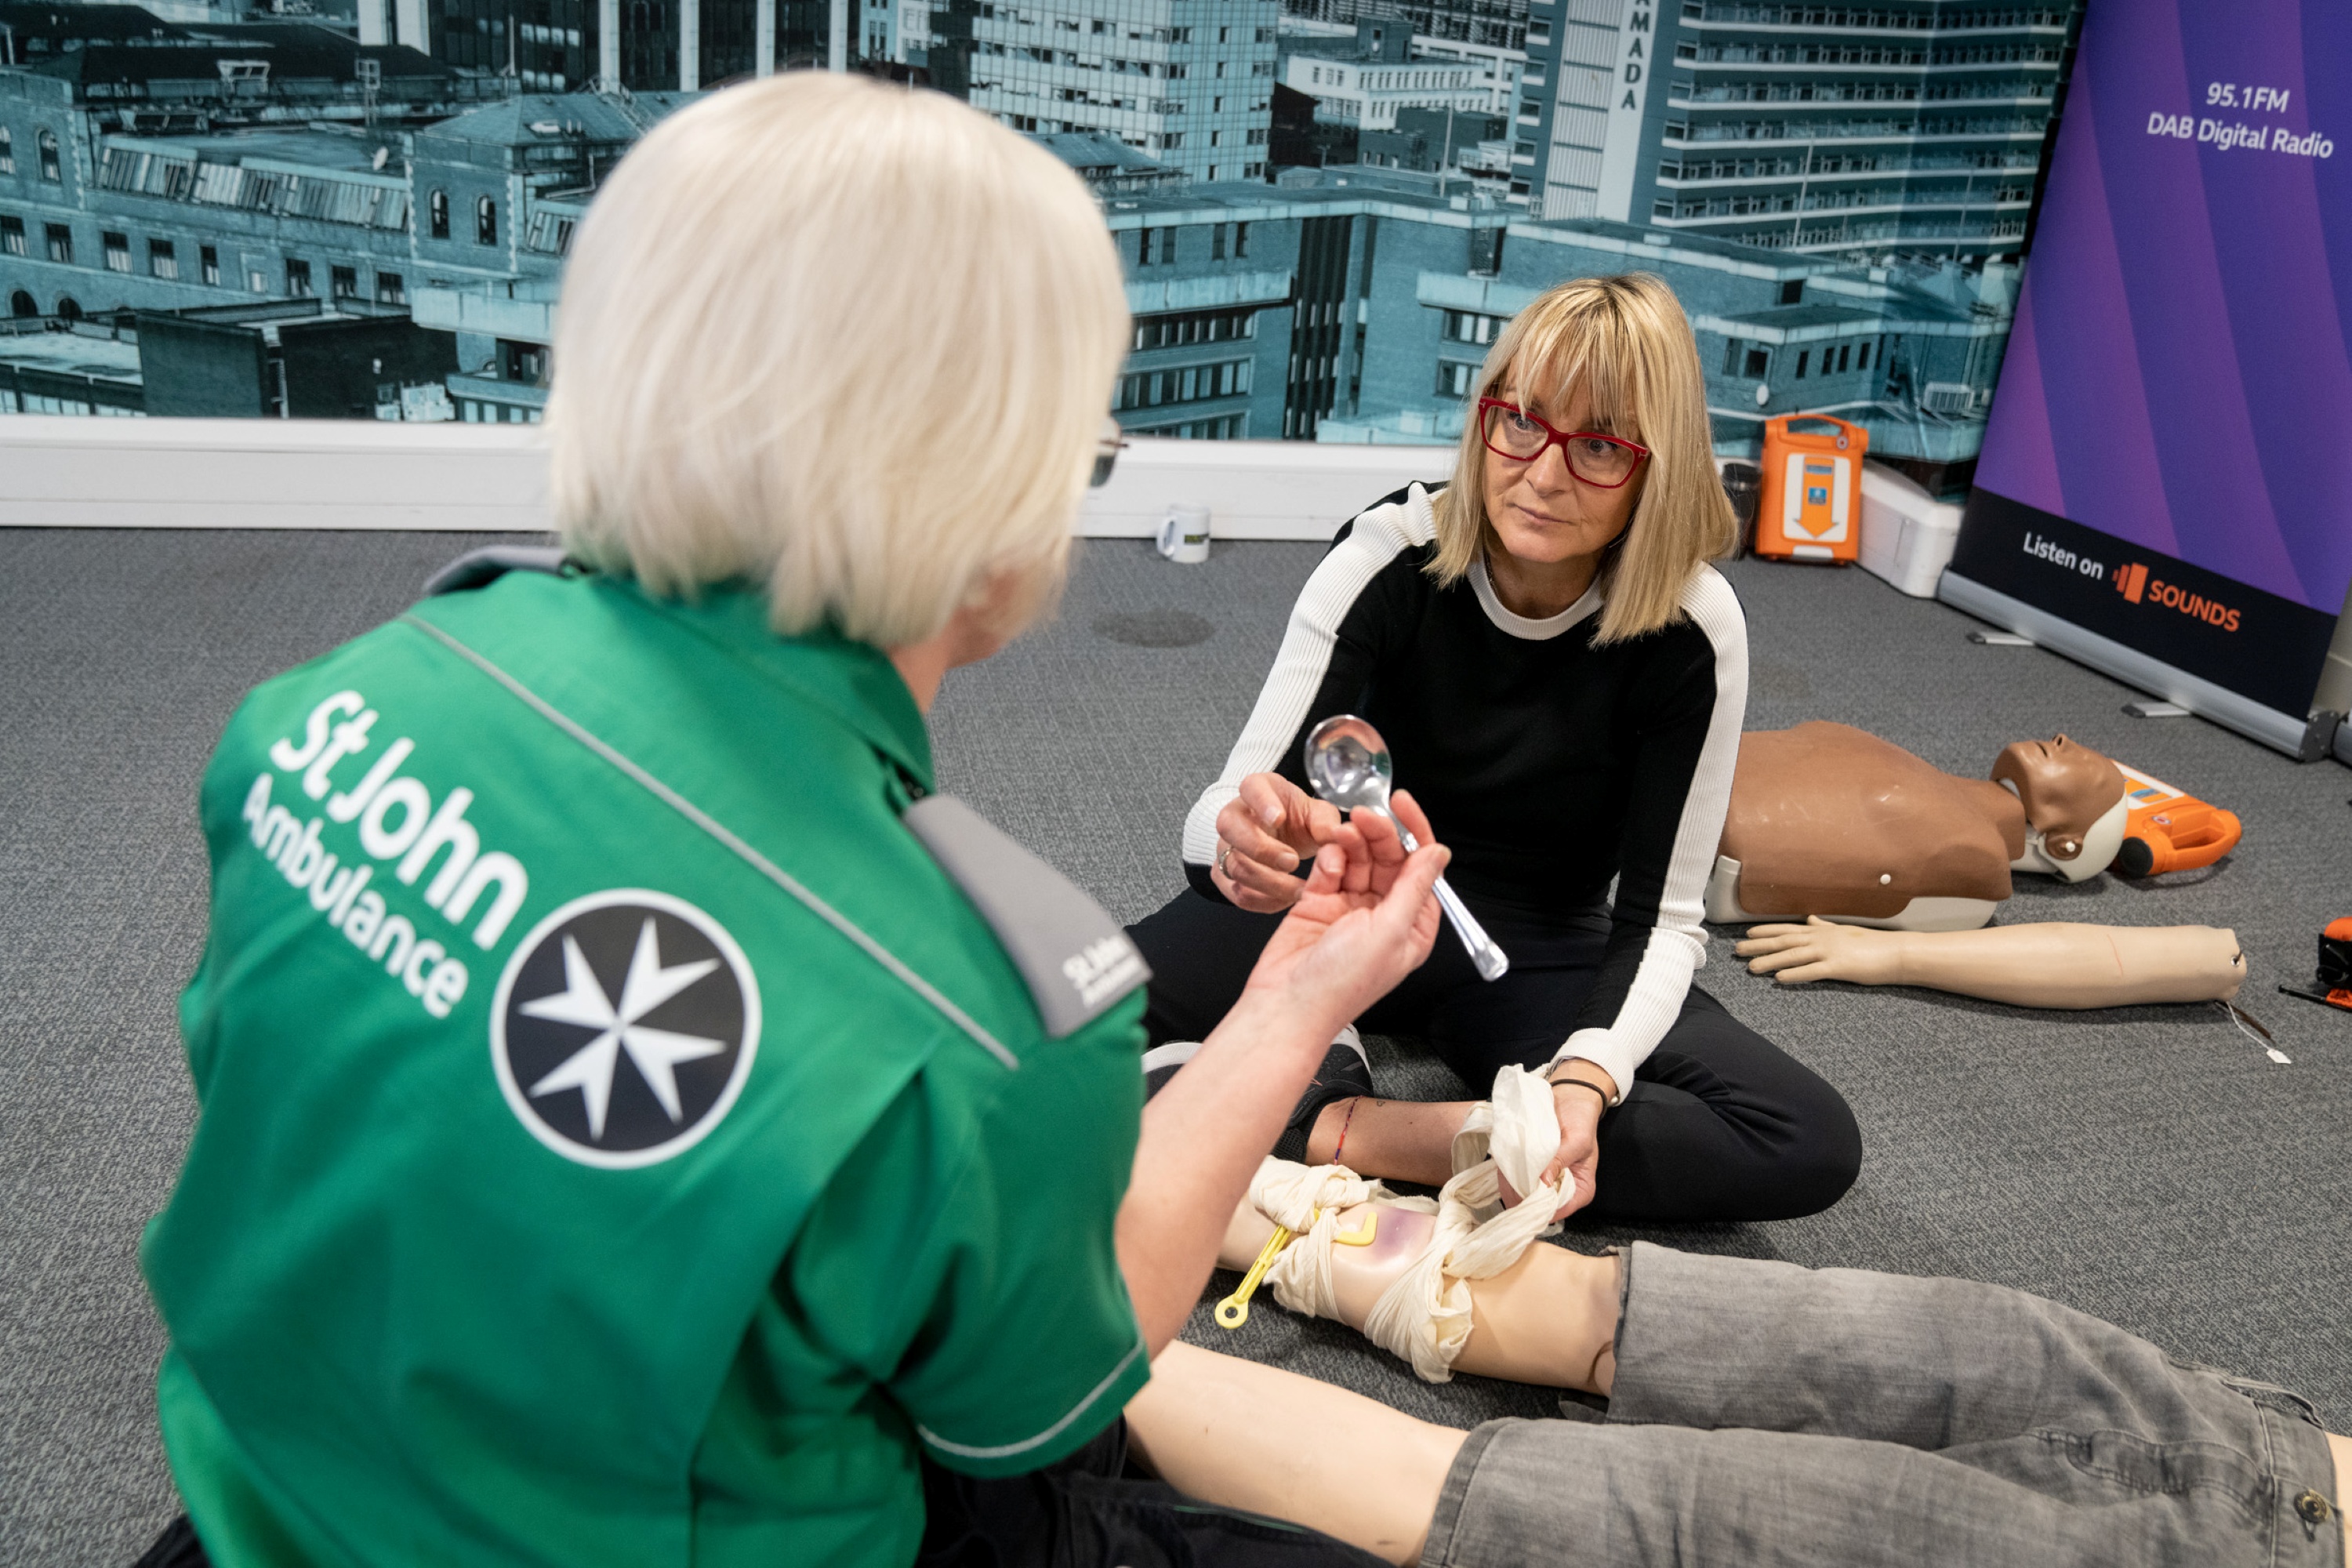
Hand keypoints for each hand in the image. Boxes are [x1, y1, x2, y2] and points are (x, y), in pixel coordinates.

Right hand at [1212, 772, 1343, 912]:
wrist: (1283, 837)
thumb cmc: (1298, 820)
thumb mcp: (1317, 814)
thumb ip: (1327, 823)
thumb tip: (1338, 837)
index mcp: (1256, 789)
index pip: (1250, 788)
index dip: (1262, 804)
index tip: (1279, 818)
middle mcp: (1233, 816)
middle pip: (1231, 828)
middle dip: (1262, 849)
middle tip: (1293, 861)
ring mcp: (1224, 846)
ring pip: (1233, 865)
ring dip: (1268, 881)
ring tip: (1298, 889)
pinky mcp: (1224, 874)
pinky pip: (1235, 891)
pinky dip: (1262, 901)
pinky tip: (1285, 900)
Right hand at [1237, 790, 1446, 1041]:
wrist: (1287, 1003)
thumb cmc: (1341, 982)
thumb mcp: (1389, 930)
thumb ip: (1414, 886)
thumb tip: (1440, 852)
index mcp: (1412, 925)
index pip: (1421, 867)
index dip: (1415, 833)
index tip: (1402, 804)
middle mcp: (1384, 915)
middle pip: (1389, 858)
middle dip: (1378, 834)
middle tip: (1363, 816)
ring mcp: (1350, 908)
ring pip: (1358, 859)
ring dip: (1352, 843)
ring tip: (1341, 836)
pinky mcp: (1319, 903)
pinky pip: (1331, 869)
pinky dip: (1330, 861)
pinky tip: (1327, 865)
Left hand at [1503, 1068, 1607, 1220]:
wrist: (1571, 1100)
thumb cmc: (1580, 1120)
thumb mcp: (1576, 1140)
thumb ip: (1561, 1161)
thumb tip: (1543, 1181)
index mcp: (1581, 1190)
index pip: (1558, 1211)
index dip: (1538, 1207)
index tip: (1523, 1194)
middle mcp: (1563, 1191)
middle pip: (1538, 1207)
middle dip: (1521, 1197)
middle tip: (1509, 1179)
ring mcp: (1547, 1182)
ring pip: (1524, 1196)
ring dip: (1512, 1185)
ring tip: (1506, 1170)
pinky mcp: (1534, 1172)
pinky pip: (1517, 1181)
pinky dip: (1509, 1175)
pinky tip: (1504, 1166)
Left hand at [1736, 916, 1901, 986]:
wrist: (1897, 952)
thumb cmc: (1872, 944)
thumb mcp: (1845, 931)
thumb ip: (1825, 926)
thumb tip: (1810, 918)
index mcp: (1821, 931)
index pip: (1787, 929)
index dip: (1765, 931)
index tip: (1746, 934)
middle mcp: (1821, 938)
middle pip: (1783, 941)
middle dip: (1758, 946)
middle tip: (1737, 951)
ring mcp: (1829, 951)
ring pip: (1793, 956)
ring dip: (1770, 961)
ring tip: (1751, 968)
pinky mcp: (1839, 967)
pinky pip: (1812, 971)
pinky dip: (1794, 974)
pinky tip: (1779, 978)